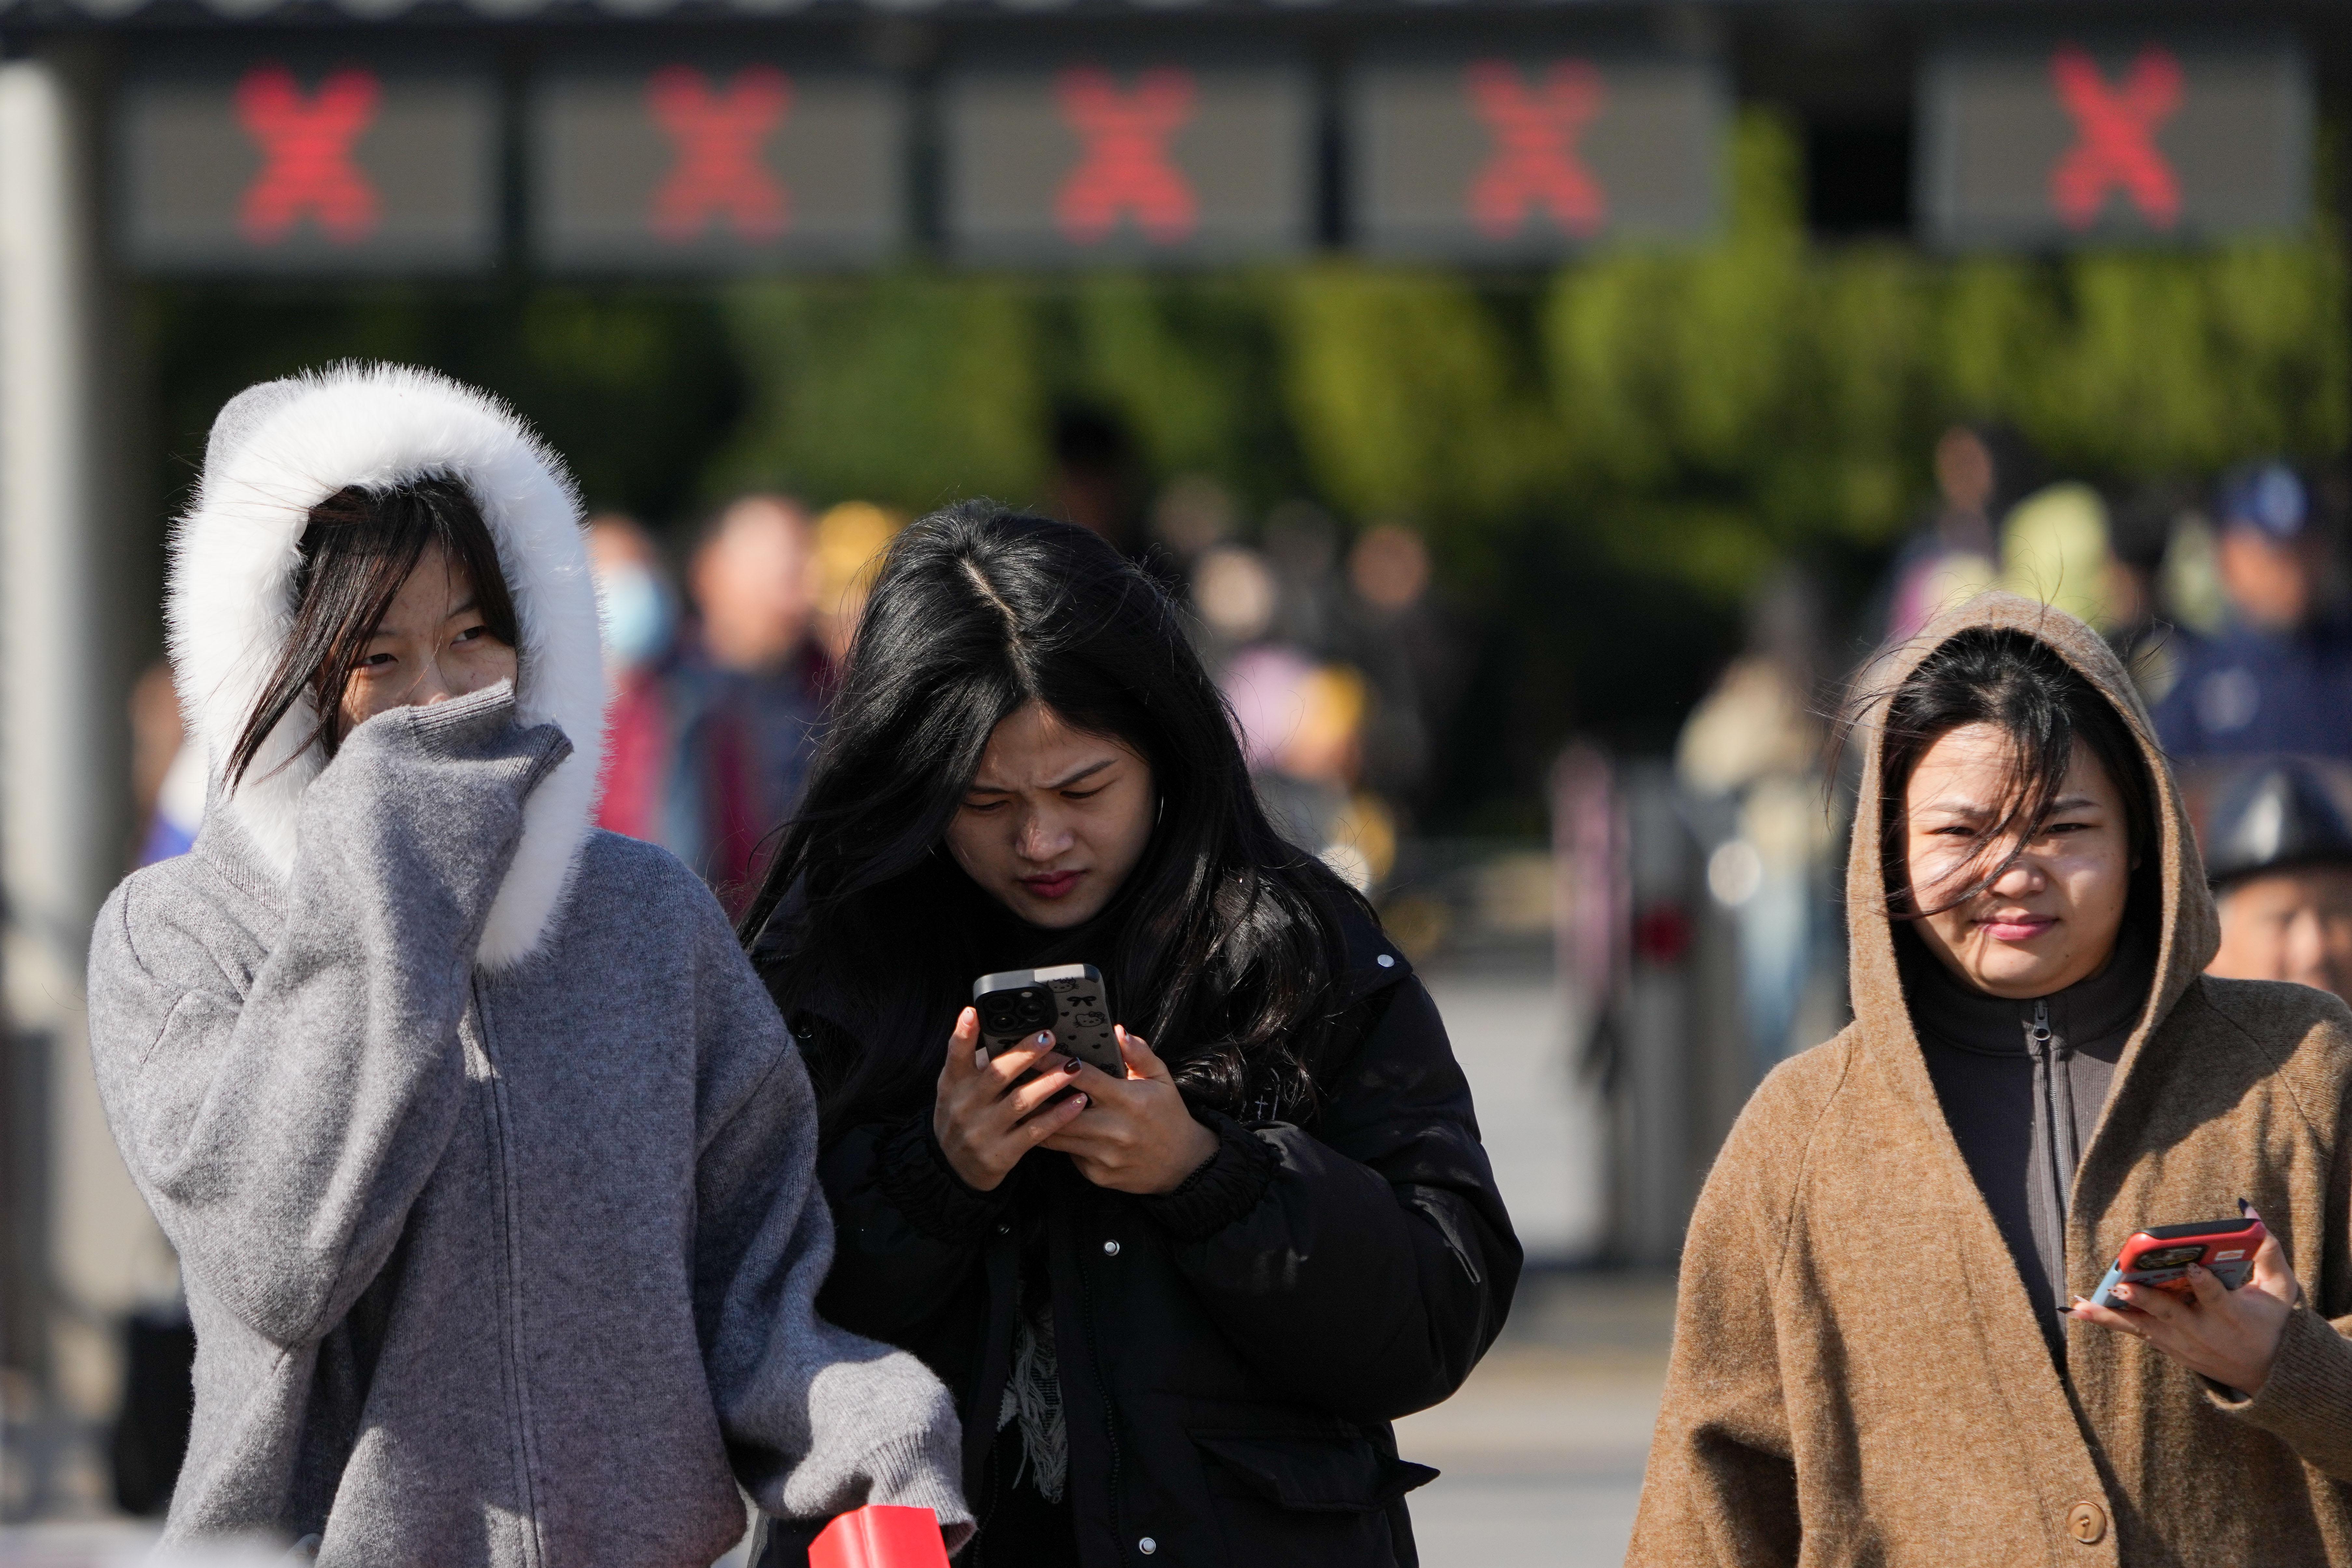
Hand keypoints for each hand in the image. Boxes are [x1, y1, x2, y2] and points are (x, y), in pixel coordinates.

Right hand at [932, 1008, 1088, 1191]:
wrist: (952, 1167)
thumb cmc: (963, 1114)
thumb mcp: (957, 1089)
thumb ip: (976, 1063)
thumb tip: (1009, 1032)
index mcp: (953, 1084)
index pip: (955, 1055)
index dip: (963, 1034)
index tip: (973, 1013)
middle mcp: (965, 1106)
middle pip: (996, 1075)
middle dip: (1024, 1054)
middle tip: (1048, 1036)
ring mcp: (983, 1131)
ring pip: (1021, 1102)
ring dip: (1050, 1082)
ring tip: (1073, 1066)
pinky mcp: (1002, 1153)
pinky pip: (1036, 1131)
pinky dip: (1058, 1115)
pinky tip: (1078, 1101)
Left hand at [1040, 1026, 1217, 1194]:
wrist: (1183, 1165)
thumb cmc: (1168, 1116)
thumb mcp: (1161, 1079)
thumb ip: (1139, 1054)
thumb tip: (1118, 1031)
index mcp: (1128, 1100)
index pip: (1083, 1078)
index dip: (1055, 1064)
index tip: (1035, 1053)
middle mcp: (1114, 1129)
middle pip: (1060, 1111)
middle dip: (1037, 1095)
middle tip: (1018, 1081)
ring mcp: (1104, 1155)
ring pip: (1057, 1136)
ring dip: (1039, 1120)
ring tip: (1024, 1104)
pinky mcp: (1098, 1175)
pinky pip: (1069, 1156)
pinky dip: (1061, 1141)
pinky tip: (1053, 1129)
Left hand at [2071, 1215, 2301, 1393]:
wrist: (2268, 1373)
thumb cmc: (2274, 1322)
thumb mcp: (2281, 1290)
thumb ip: (2268, 1251)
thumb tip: (2249, 1210)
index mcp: (2233, 1316)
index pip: (2216, 1298)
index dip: (2205, 1284)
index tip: (2193, 1267)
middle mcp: (2203, 1332)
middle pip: (2170, 1315)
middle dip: (2146, 1300)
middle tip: (2122, 1285)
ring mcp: (2182, 1343)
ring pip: (2143, 1326)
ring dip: (2111, 1314)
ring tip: (2081, 1304)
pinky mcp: (2168, 1347)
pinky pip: (2135, 1331)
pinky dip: (2108, 1320)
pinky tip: (2079, 1310)